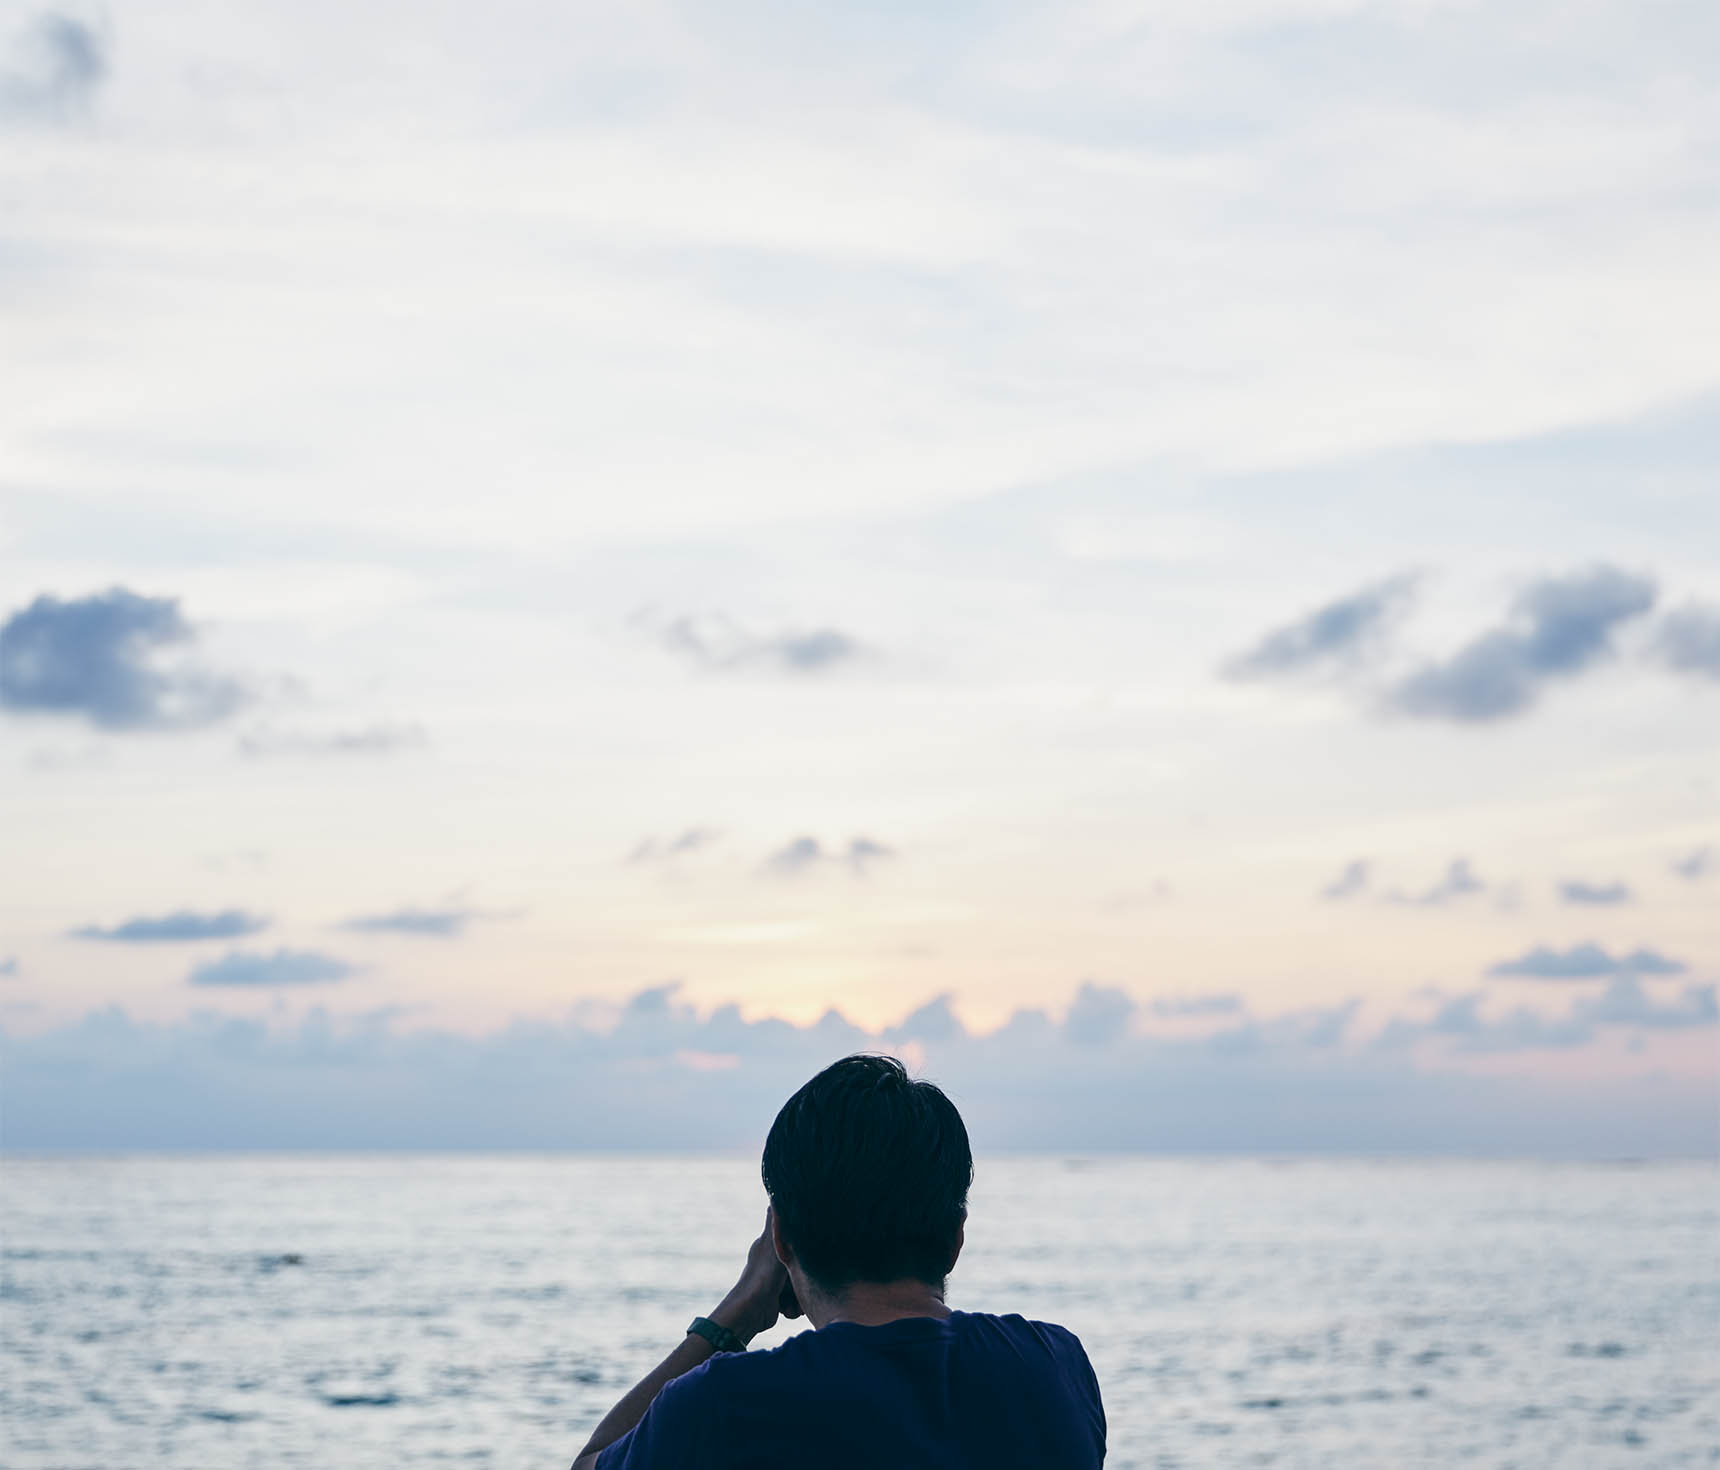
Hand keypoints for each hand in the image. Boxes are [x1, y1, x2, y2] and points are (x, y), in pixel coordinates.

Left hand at [709, 1207, 795, 1343]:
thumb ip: (776, 1223)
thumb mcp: (773, 1245)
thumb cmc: (763, 1276)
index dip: (804, 1251)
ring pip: (799, 1286)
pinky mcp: (776, 1301)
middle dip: (804, 1279)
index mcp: (769, 1247)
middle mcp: (771, 1264)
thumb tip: (775, 1195)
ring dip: (799, 1296)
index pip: (792, 1243)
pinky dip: (792, 1307)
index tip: (811, 1257)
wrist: (750, 1312)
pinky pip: (793, 1302)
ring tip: (791, 1300)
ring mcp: (773, 1284)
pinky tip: (786, 1309)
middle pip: (799, 1267)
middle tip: (804, 1285)